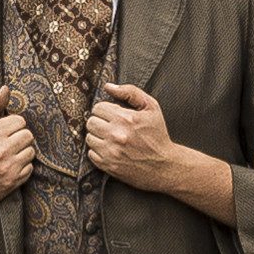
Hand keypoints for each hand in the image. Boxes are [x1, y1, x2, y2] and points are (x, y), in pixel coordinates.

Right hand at [0, 87, 37, 237]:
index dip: (12, 126)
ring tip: (7, 157)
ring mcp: (7, 168)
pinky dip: (22, 168)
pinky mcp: (12, 182)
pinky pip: (30, 168)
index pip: (19, 121)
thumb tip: (6, 89)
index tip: (4, 133)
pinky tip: (8, 169)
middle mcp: (0, 151)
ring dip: (22, 153)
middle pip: (28, 135)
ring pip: (31, 152)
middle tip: (7, 145)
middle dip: (19, 138)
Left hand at [85, 84, 211, 195]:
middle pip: (91, 122)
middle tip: (111, 127)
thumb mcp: (151, 107)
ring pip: (89, 138)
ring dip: (98, 137)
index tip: (113, 115)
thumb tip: (108, 87)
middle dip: (100, 122)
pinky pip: (91, 153)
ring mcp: (110, 152)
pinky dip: (99, 151)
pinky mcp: (108, 166)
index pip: (98, 108)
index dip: (106, 110)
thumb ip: (130, 92)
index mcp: (125, 118)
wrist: (164, 166)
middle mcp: (115, 135)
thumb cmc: (158, 135)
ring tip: (111, 139)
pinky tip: (111, 150)